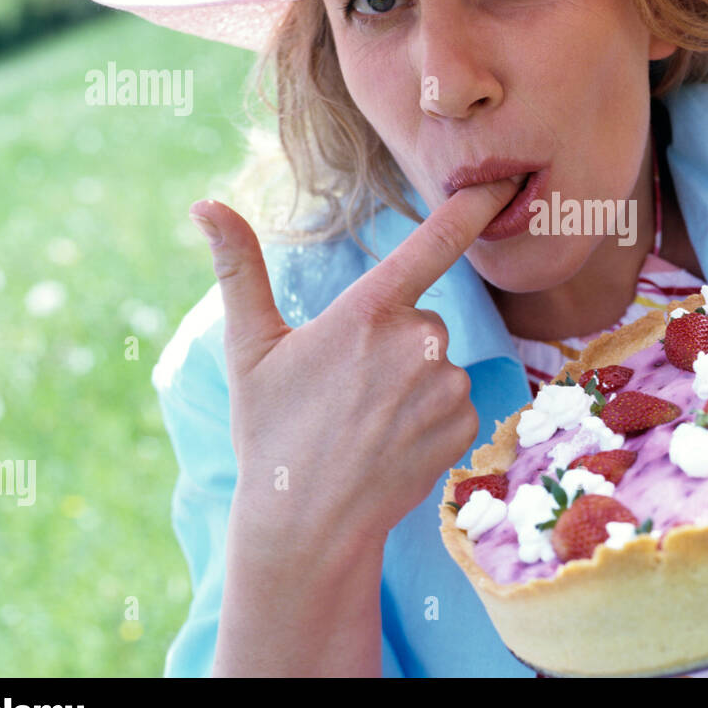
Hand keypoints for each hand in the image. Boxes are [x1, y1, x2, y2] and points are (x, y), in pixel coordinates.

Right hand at [188, 177, 520, 563]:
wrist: (307, 524)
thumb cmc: (272, 432)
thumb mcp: (250, 348)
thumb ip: (239, 269)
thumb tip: (205, 204)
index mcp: (367, 312)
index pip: (432, 243)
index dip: (471, 208)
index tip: (502, 182)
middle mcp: (416, 342)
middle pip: (421, 319)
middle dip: (393, 345)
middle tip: (348, 391)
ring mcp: (445, 386)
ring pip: (439, 364)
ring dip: (413, 384)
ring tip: (367, 423)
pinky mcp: (464, 424)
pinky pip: (456, 402)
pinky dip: (432, 418)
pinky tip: (394, 443)